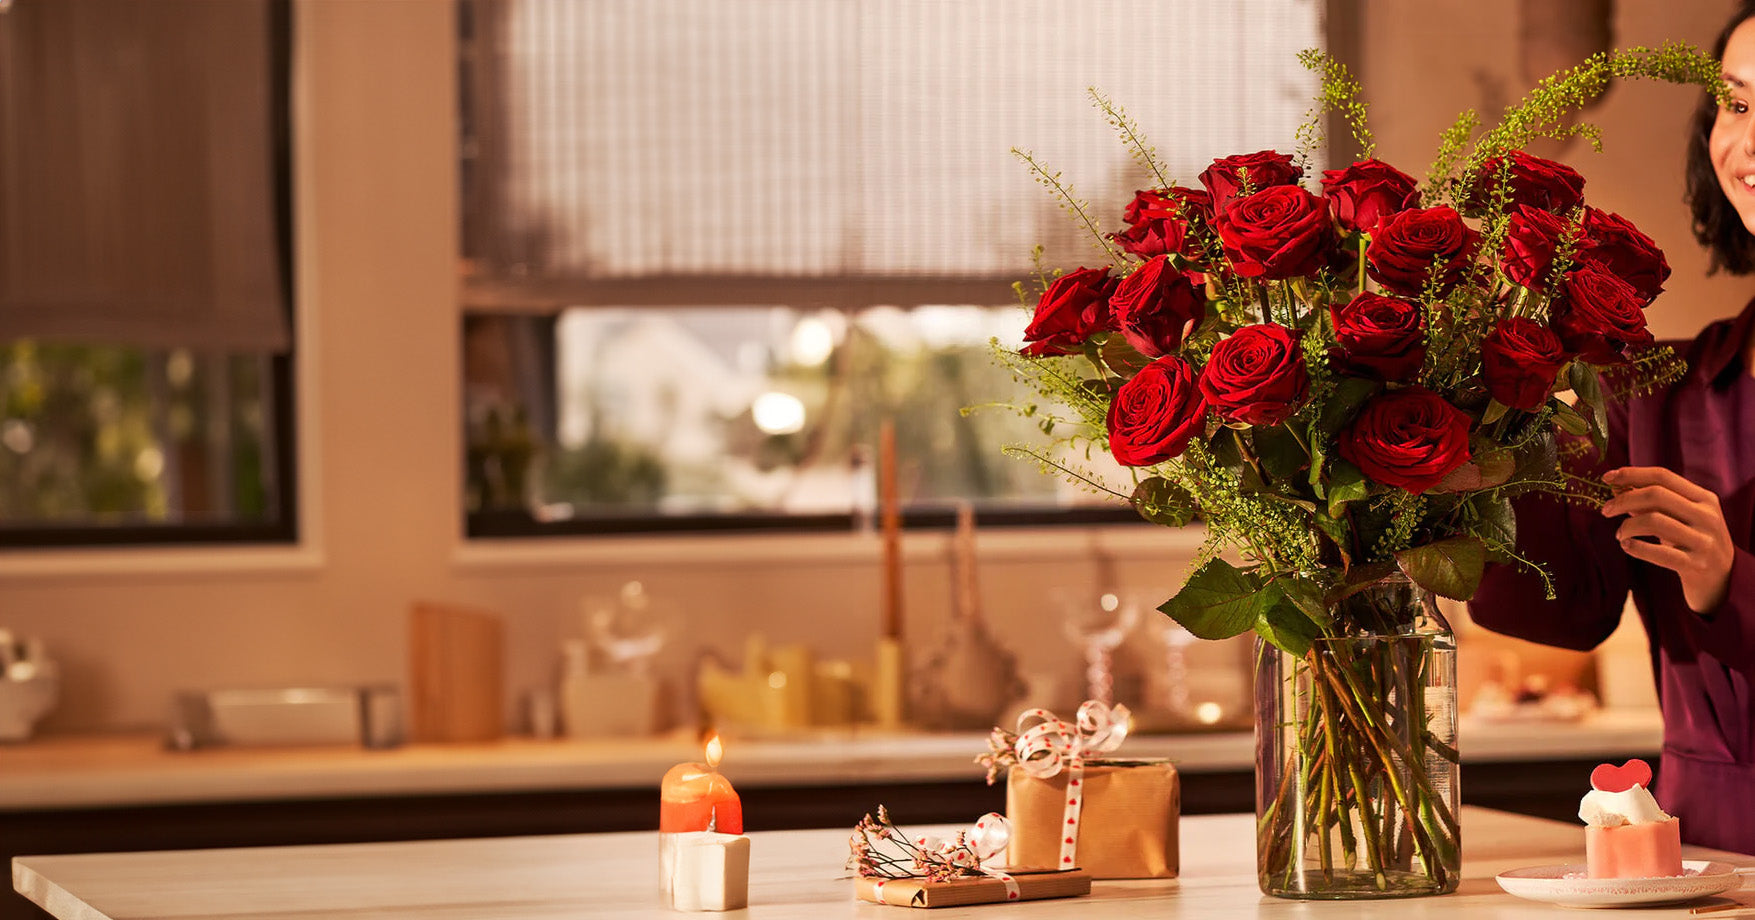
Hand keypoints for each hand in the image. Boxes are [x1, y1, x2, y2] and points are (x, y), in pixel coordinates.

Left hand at [1601, 466, 1734, 613]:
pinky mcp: (1696, 565)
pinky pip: (1659, 553)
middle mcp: (1707, 516)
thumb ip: (1652, 502)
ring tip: (1619, 534)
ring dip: (1627, 526)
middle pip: (1656, 495)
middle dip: (1623, 500)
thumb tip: (1616, 485)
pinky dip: (1636, 547)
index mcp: (1704, 499)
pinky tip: (1626, 545)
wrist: (1723, 580)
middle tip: (1605, 510)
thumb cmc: (1693, 542)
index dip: (1632, 474)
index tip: (1607, 478)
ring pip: (1654, 521)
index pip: (1663, 477)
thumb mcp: (1679, 518)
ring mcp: (1703, 541)